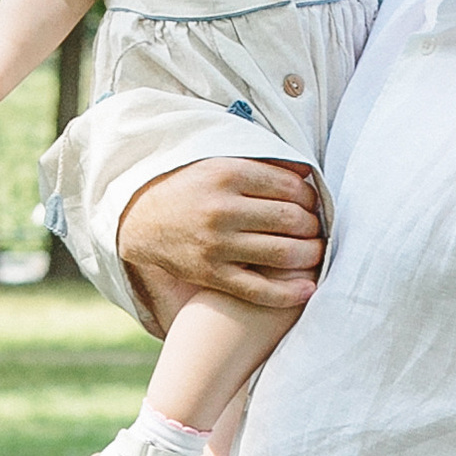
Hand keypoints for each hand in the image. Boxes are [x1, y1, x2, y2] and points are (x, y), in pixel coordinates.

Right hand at [118, 154, 324, 335]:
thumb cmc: (190, 188)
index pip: (290, 188)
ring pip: (282, 254)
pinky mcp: (211, 274)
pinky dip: (288, 293)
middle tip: (315, 229)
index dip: (310, 198)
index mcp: (227, 174)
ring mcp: (217, 244)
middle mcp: (223, 209)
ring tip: (314, 253)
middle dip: (313, 226)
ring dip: (309, 255)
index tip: (311, 204)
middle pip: (291, 220)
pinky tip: (308, 289)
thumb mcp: (219, 162)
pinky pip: (259, 289)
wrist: (140, 219)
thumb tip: (308, 174)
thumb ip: (262, 164)